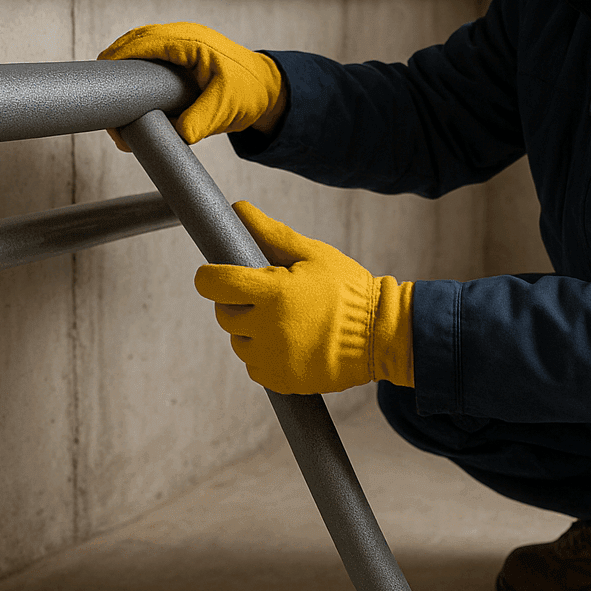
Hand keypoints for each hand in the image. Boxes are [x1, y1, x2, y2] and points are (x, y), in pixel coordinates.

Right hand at [98, 22, 283, 146]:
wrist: (267, 90)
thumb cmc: (250, 94)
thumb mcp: (225, 110)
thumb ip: (200, 122)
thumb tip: (176, 134)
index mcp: (193, 43)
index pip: (147, 42)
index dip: (120, 56)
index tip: (100, 74)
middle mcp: (184, 37)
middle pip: (136, 39)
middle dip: (114, 60)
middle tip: (97, 88)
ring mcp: (181, 42)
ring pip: (140, 44)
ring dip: (122, 62)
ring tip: (106, 90)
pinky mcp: (180, 53)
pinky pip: (149, 53)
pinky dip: (133, 65)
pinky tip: (124, 86)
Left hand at [195, 201, 413, 395]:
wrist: (380, 335)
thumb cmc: (348, 289)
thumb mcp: (313, 254)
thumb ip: (271, 234)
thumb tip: (238, 209)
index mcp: (273, 292)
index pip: (214, 284)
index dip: (209, 276)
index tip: (215, 275)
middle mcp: (267, 328)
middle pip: (224, 314)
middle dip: (237, 302)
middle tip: (267, 296)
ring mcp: (273, 358)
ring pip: (238, 341)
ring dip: (251, 330)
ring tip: (284, 320)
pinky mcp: (280, 380)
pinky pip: (254, 366)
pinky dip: (264, 354)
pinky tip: (290, 342)